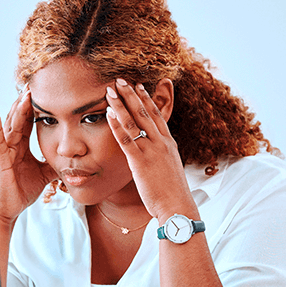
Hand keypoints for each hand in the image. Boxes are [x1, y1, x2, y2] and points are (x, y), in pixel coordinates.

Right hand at [0, 86, 57, 223]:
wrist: (8, 209)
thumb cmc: (21, 191)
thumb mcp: (44, 175)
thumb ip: (54, 165)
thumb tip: (72, 160)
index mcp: (21, 146)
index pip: (29, 122)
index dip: (36, 108)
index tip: (45, 93)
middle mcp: (11, 145)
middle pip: (20, 118)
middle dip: (27, 102)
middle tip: (37, 85)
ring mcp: (4, 150)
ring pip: (11, 125)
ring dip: (17, 109)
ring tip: (24, 93)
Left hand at [105, 79, 196, 219]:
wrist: (177, 206)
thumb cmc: (172, 192)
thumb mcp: (169, 168)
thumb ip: (161, 156)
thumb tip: (155, 154)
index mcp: (168, 143)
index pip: (157, 115)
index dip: (147, 99)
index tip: (139, 85)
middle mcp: (161, 142)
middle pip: (144, 112)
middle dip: (131, 94)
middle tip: (120, 79)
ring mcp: (151, 150)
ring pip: (134, 121)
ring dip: (121, 104)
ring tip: (110, 90)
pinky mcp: (140, 161)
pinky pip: (126, 139)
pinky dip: (117, 124)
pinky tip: (108, 114)